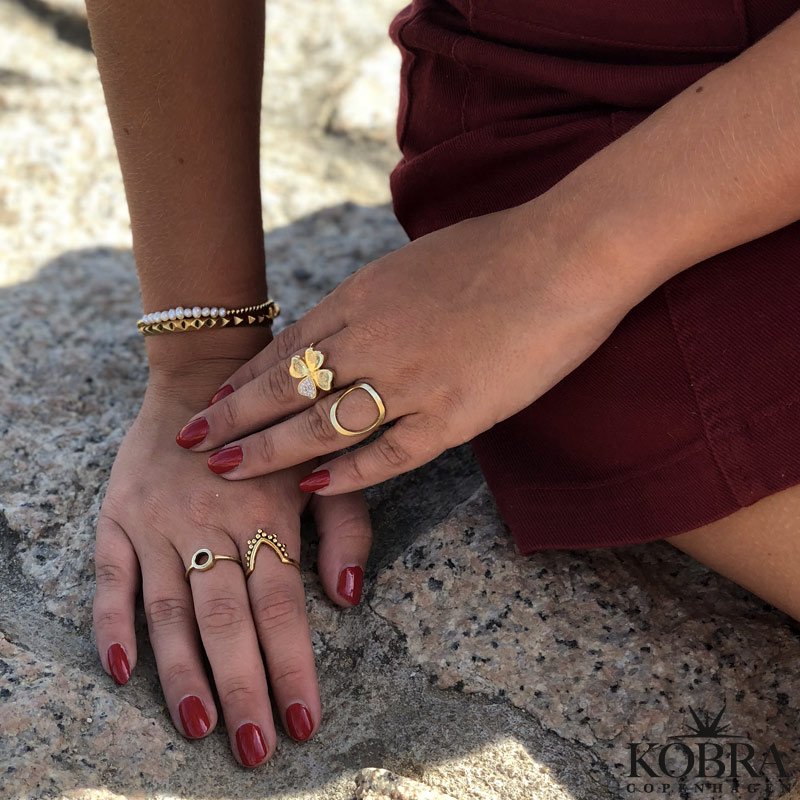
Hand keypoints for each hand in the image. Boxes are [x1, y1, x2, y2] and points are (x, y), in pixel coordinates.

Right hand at [92, 362, 370, 766]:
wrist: (206, 378)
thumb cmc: (278, 435)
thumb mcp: (323, 471)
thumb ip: (345, 529)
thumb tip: (349, 598)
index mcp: (266, 515)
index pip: (282, 606)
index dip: (293, 665)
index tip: (303, 722)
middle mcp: (210, 523)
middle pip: (227, 618)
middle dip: (243, 686)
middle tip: (254, 749)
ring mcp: (158, 523)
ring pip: (170, 609)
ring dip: (182, 673)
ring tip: (200, 727)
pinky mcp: (118, 518)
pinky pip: (110, 577)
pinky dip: (111, 624)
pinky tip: (121, 671)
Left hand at [174, 198, 640, 494]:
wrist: (564, 255)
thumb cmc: (497, 249)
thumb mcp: (417, 262)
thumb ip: (379, 298)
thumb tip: (352, 323)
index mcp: (364, 296)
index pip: (287, 345)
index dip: (245, 376)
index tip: (213, 399)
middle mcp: (374, 338)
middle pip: (286, 387)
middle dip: (233, 416)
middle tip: (192, 441)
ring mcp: (411, 380)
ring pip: (321, 424)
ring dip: (270, 450)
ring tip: (228, 471)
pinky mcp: (454, 415)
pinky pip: (388, 453)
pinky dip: (347, 474)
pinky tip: (313, 490)